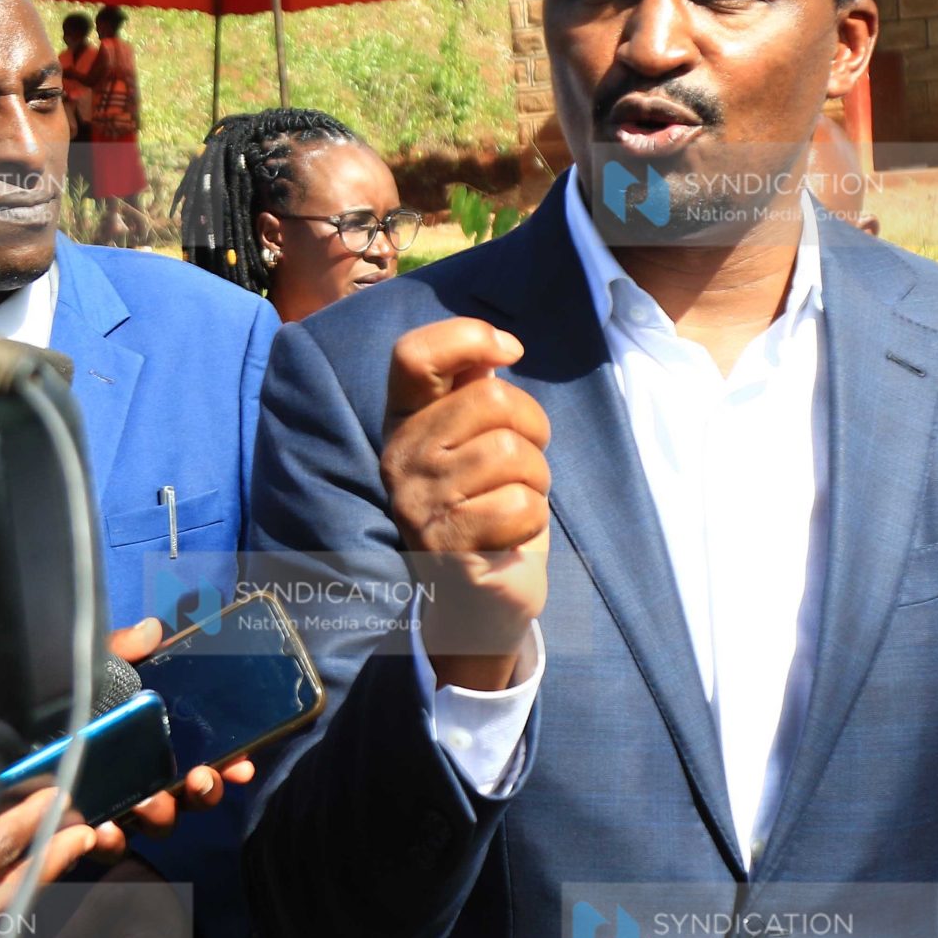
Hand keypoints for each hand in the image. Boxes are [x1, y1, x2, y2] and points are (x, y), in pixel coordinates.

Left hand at [90, 617, 256, 839]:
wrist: (20, 741)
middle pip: (192, 798)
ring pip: (160, 824)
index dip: (230, 766)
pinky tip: (107, 828)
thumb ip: (123, 651)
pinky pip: (110, 847)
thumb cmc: (71, 705)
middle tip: (200, 779)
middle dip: (205, 793)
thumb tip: (152, 630)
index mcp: (162, 746)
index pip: (207, 761)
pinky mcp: (91, 831)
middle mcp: (151, 781)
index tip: (242, 765)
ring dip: (163, 815)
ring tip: (150, 803)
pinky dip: (114, 842)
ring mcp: (124, 808)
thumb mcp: (96, 672)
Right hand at [380, 318, 551, 690]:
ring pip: (513, 454)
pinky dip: (533, 521)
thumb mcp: (479, 441)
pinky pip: (520, 507)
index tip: (510, 351)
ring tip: (516, 502)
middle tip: (526, 463)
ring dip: (537, 480)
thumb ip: (476, 391)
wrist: (478, 600)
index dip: (468, 337)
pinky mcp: (445, 545)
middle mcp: (399, 458)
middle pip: (491, 399)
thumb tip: (497, 346)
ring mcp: (418, 503)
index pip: (413, 355)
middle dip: (534, 427)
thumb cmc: (488, 508)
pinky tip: (510, 536)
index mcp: (404, 423)